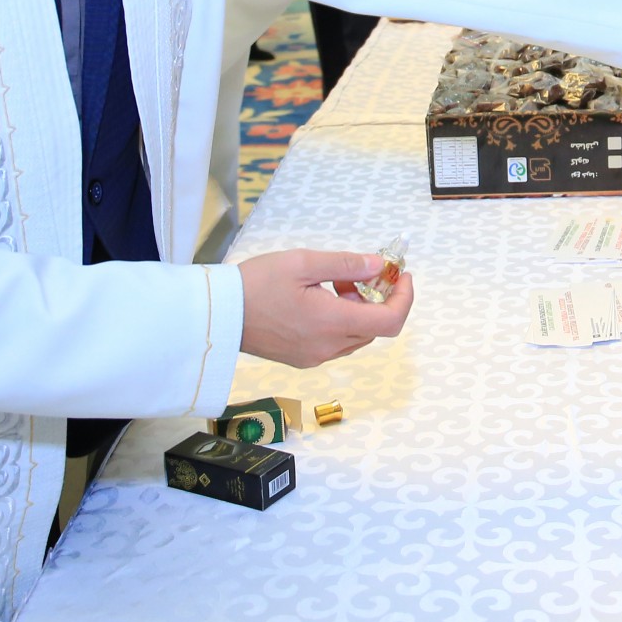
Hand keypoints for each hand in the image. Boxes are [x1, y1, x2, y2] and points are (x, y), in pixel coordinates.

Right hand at [236, 249, 414, 367]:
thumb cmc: (255, 284)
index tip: (400, 275)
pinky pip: (337, 342)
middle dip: (379, 298)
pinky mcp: (302, 358)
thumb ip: (346, 264)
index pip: (390, 322)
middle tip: (363, 272)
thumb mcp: (303, 263)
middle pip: (375, 328)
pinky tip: (321, 298)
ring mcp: (315, 356)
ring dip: (359, 309)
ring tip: (336, 282)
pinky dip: (341, 320)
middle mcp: (328, 347)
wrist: (217, 315)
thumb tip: (378, 265)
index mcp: (332, 324)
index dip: (404, 298)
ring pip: (357, 336)